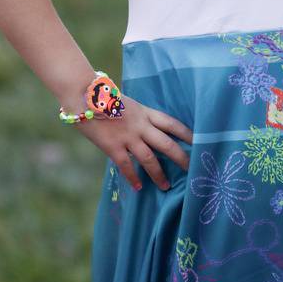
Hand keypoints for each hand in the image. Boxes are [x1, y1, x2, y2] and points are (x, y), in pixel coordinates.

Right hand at [76, 95, 191, 191]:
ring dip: (159, 174)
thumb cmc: (101, 97)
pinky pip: (126, 166)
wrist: (82, 93)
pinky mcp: (113, 146)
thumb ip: (137, 116)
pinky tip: (138, 187)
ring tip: (166, 186)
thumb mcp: (126, 103)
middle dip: (181, 158)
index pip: (172, 123)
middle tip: (192, 170)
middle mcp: (140, 125)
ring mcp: (127, 136)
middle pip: (167, 144)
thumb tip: (143, 130)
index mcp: (145, 112)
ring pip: (150, 159)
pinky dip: (132, 178)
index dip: (186, 133)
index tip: (200, 142)